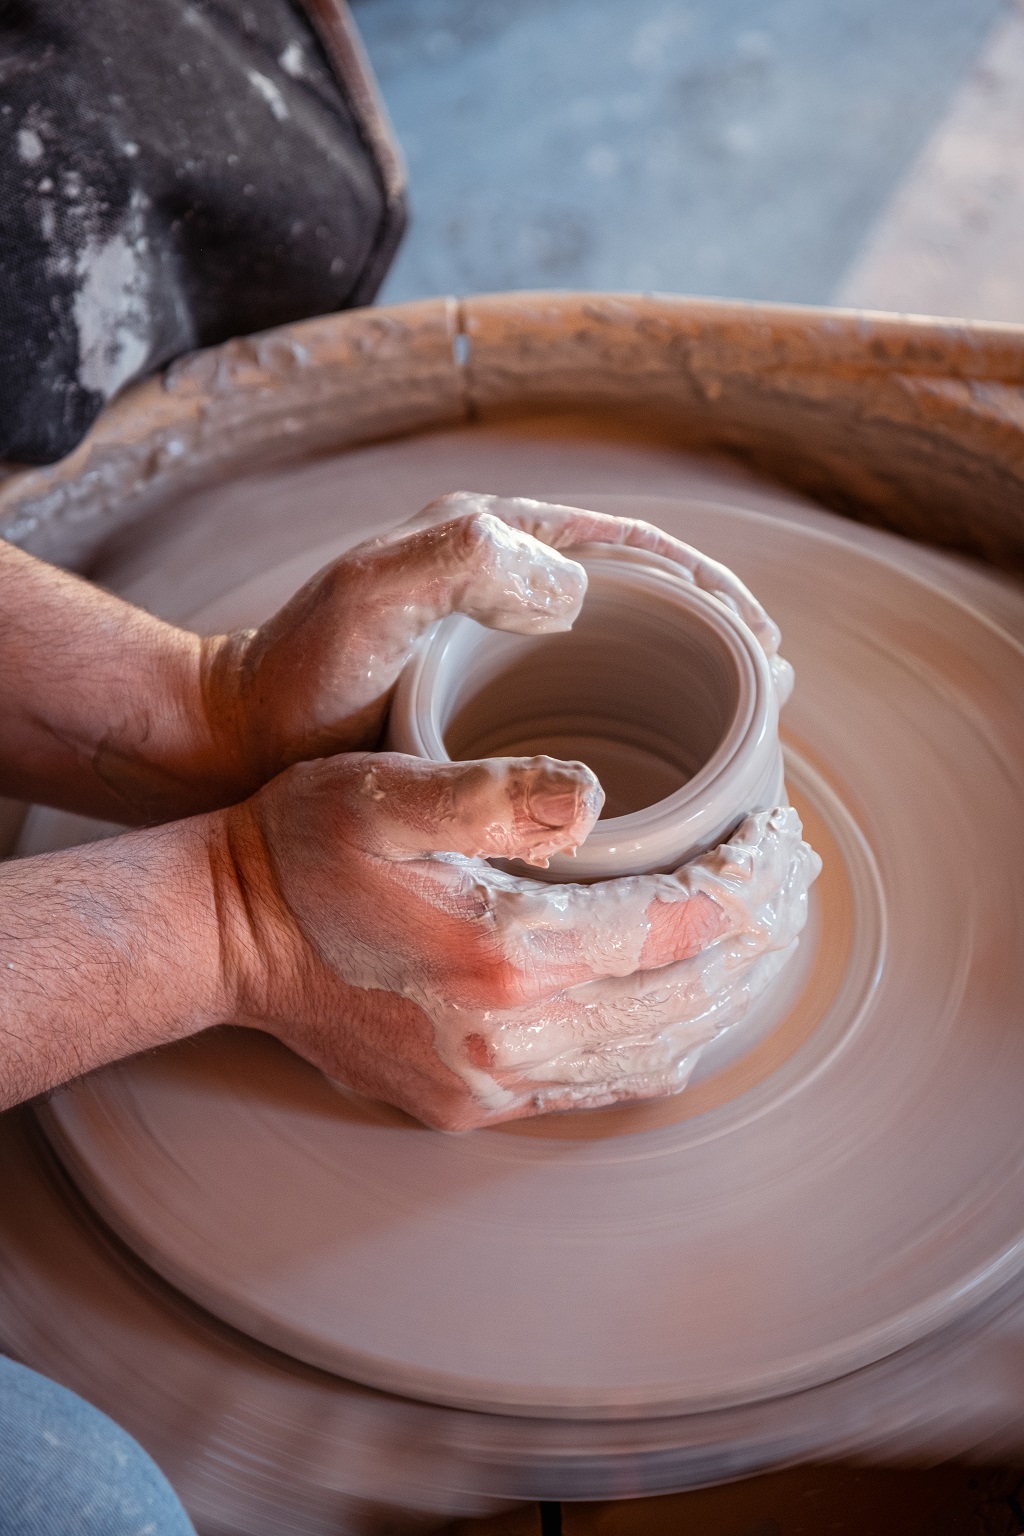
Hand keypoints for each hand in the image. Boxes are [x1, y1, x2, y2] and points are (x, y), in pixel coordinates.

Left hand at [201, 492, 791, 791]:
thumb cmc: (298, 674)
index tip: (762, 643)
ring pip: (620, 651)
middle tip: (770, 693)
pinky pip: (583, 703)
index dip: (709, 589)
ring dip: (685, 681)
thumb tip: (577, 584)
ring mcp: (498, 645)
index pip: (632, 548)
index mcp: (493, 541)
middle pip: (641, 597)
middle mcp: (504, 584)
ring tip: (739, 734)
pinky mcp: (485, 700)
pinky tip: (660, 776)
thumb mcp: (373, 598)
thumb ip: (463, 560)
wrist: (239, 744)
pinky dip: (635, 727)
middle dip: (716, 633)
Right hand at [216, 752, 818, 1129]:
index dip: (747, 880)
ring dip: (721, 992)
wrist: (223, 937)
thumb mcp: (385, 793)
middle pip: (685, 997)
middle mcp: (511, 1038)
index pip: (679, 924)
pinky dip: (660, 1043)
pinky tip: (682, 1005)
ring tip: (759, 931)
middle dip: (756, 935)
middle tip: (790, 876)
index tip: (776, 834)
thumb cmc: (301, 848)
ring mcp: (491, 1083)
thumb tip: (595, 796)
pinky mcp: (472, 1103)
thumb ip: (494, 793)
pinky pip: (600, 1087)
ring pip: (655, 1051)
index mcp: (507, 954)